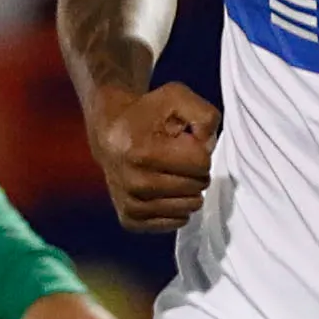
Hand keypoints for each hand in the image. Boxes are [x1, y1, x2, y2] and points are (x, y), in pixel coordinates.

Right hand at [89, 83, 218, 230]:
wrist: (109, 132)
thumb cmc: (148, 113)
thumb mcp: (177, 96)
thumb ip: (204, 115)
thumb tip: (208, 147)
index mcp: (142, 151)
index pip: (201, 163)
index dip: (200, 149)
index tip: (184, 141)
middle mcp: (133, 182)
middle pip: (196, 186)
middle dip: (195, 170)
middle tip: (178, 157)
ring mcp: (130, 204)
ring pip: (188, 207)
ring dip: (189, 189)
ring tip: (171, 171)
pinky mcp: (130, 219)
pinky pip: (176, 222)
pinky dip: (178, 206)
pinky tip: (166, 189)